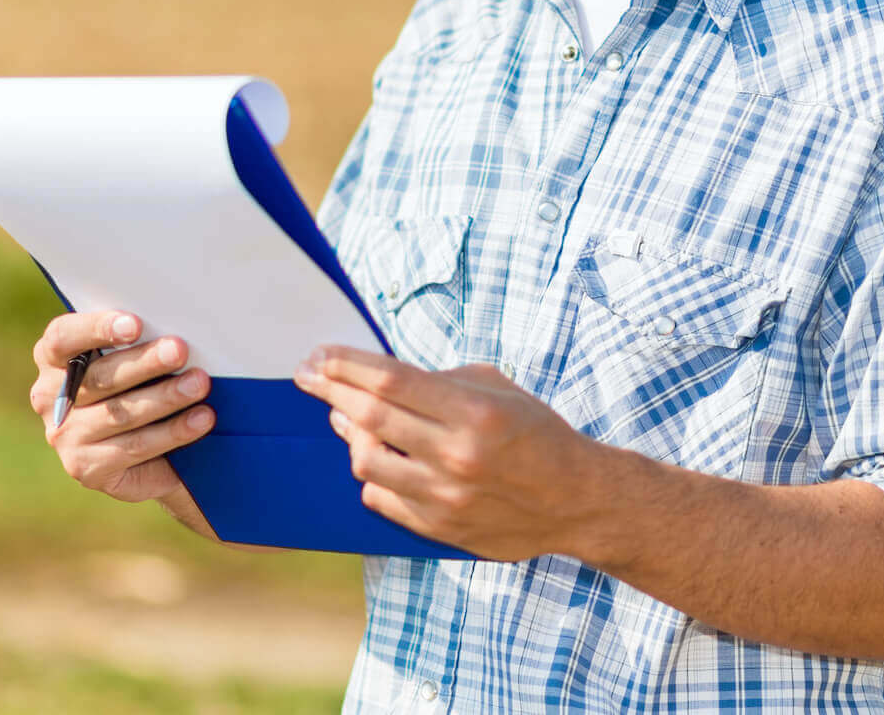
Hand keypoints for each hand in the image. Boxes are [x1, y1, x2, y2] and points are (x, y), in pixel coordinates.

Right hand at [29, 310, 215, 523]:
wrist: (148, 450)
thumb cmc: (139, 382)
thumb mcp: (130, 356)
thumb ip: (136, 340)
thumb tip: (171, 325)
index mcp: (53, 357)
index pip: (63, 337)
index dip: (96, 328)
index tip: (135, 324)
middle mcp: (49, 397)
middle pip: (99, 377)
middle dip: (144, 362)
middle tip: (180, 350)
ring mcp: (64, 436)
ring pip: (120, 414)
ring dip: (165, 397)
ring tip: (200, 384)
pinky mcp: (86, 468)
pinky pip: (135, 447)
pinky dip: (173, 432)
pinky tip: (201, 419)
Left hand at [293, 346, 602, 560]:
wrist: (575, 499)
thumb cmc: (536, 433)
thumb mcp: (497, 388)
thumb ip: (438, 381)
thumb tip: (377, 374)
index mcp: (473, 413)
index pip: (390, 381)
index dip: (346, 364)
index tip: (320, 355)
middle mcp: (456, 456)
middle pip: (370, 417)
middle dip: (330, 389)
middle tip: (307, 375)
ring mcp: (445, 498)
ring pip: (366, 461)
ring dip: (347, 432)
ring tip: (342, 415)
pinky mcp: (439, 529)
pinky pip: (381, 499)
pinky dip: (372, 473)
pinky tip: (372, 455)